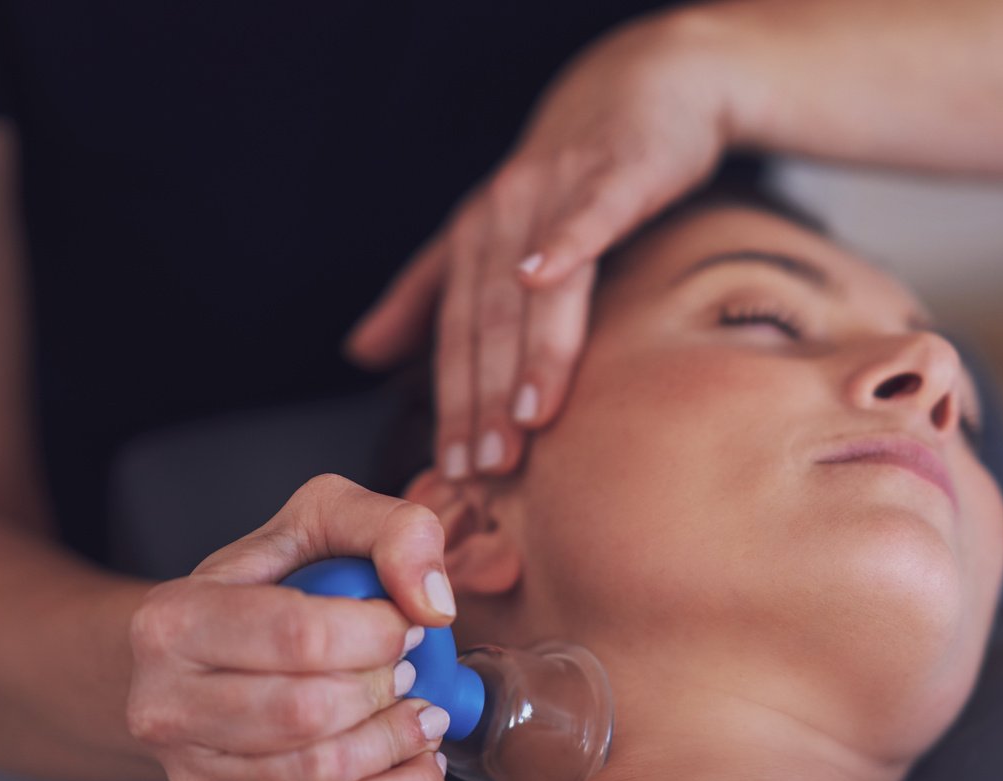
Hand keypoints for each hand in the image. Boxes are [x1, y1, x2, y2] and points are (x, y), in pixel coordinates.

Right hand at [126, 474, 456, 780]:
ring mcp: (195, 774)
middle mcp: (166, 705)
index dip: (376, 633)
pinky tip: (417, 763)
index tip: (406, 624)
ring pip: (321, 776)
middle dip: (387, 692)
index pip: (298, 636)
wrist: (207, 655)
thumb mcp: (325, 518)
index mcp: (175, 621)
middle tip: (414, 673)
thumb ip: (393, 529)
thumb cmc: (273, 583)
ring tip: (422, 715)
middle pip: (308, 713)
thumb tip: (432, 601)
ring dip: (397, 745)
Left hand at [344, 13, 735, 479]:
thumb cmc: (574, 172)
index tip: (453, 473)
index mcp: (476, 241)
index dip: (452, 406)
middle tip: (487, 470)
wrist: (644, 86)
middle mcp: (503, 218)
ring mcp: (555, 193)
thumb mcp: (493, 232)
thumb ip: (428, 294)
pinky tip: (546, 276)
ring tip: (527, 419)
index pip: (456, 338)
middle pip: (488, 322)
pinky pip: (588, 212)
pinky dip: (564, 242)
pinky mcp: (613, 171)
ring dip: (528, 351)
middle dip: (485, 401)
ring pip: (534, 284)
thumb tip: (358, 354)